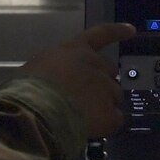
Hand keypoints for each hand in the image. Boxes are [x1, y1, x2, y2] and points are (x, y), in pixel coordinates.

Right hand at [18, 22, 133, 137]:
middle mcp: (95, 64)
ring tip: (82, 117)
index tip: (131, 30)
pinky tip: (91, 129)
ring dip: (103, 104)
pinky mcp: (109, 113)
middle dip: (103, 81)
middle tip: (86, 95)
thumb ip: (54, 69)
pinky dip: (106, 124)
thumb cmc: (27, 88)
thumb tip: (53, 81)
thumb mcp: (37, 68)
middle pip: (110, 71)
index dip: (117, 32)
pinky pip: (115, 119)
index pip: (101, 34)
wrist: (37, 110)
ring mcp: (105, 88)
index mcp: (75, 49)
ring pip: (114, 96)